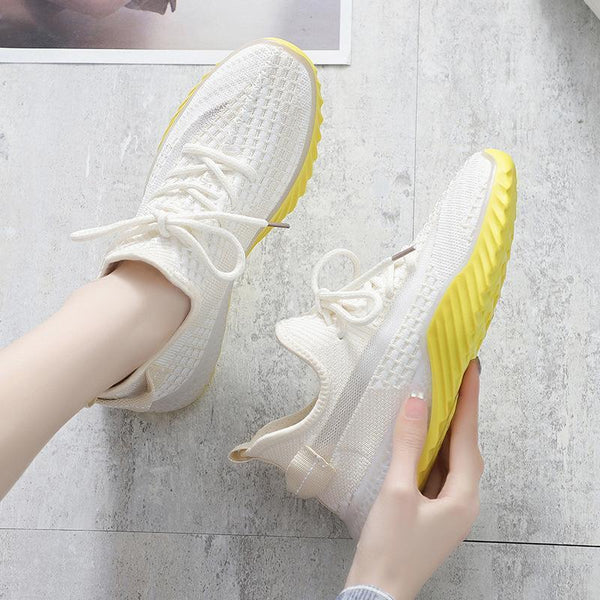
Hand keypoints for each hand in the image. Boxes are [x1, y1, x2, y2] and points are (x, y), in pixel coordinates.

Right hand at [345, 360, 483, 599]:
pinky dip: (431, 450)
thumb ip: (409, 445)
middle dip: (460, 411)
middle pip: (464, 447)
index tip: (471, 369)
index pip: (468, 437)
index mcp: (463, 497)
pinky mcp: (433, 511)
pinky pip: (437, 471)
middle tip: (455, 377)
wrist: (377, 592)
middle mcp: (463, 501)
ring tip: (439, 398)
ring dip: (445, 429)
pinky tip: (420, 436)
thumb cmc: (389, 547)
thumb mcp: (397, 491)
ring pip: (451, 459)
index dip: (469, 400)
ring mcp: (449, 508)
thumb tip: (417, 402)